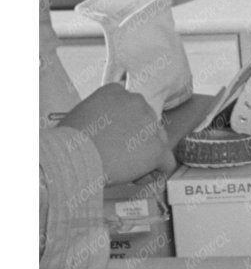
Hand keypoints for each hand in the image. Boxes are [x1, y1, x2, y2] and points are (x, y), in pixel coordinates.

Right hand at [56, 84, 175, 185]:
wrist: (71, 156)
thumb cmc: (66, 140)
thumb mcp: (81, 114)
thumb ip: (101, 114)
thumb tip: (107, 126)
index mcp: (116, 91)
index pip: (132, 108)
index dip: (125, 125)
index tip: (113, 138)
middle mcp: (137, 102)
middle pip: (147, 124)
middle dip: (137, 140)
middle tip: (119, 156)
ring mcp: (149, 124)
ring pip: (158, 142)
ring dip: (146, 156)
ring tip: (125, 169)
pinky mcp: (156, 148)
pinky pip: (167, 162)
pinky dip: (157, 171)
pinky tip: (141, 177)